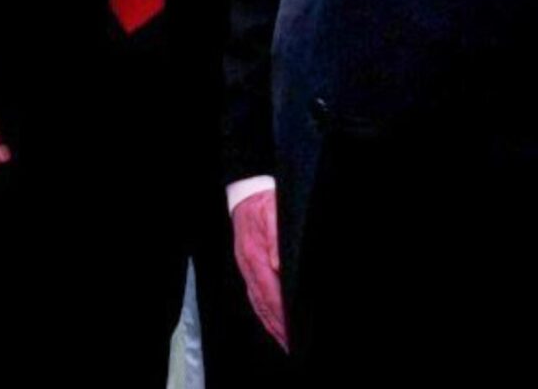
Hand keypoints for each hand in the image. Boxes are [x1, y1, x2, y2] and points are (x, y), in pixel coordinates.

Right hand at [230, 189, 288, 350]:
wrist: (247, 193)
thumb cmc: (264, 203)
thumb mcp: (275, 215)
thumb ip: (278, 240)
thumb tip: (278, 263)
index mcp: (255, 254)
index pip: (269, 291)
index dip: (281, 313)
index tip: (292, 330)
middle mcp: (248, 265)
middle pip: (262, 303)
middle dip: (278, 326)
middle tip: (292, 345)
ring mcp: (245, 267)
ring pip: (257, 302)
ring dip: (271, 324)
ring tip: (285, 341)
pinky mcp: (247, 266)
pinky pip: (254, 295)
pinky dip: (263, 312)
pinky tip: (271, 322)